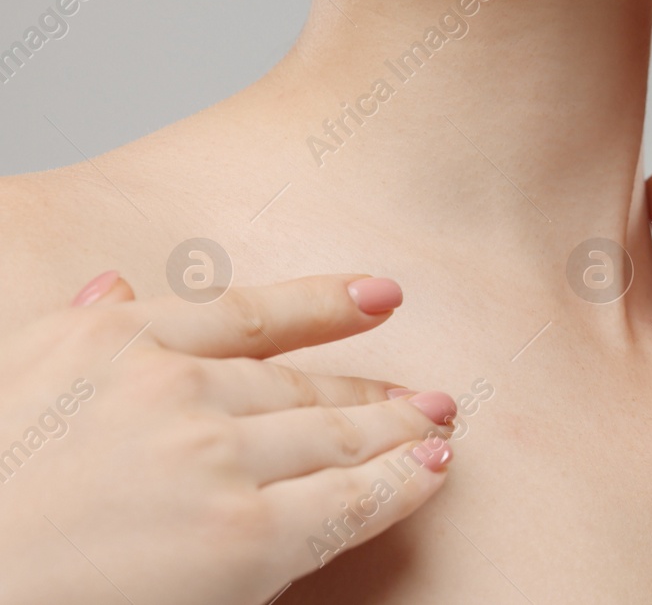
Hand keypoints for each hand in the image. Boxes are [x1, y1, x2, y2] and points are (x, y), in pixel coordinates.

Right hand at [0, 272, 455, 604]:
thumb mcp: (9, 381)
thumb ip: (73, 332)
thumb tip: (110, 283)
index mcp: (117, 344)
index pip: (248, 316)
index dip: (325, 304)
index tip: (381, 295)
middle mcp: (176, 390)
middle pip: (300, 386)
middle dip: (369, 391)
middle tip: (424, 393)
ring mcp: (215, 459)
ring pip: (333, 436)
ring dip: (397, 429)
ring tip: (439, 423)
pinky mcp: (243, 537)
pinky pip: (346, 501)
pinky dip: (401, 482)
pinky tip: (432, 469)